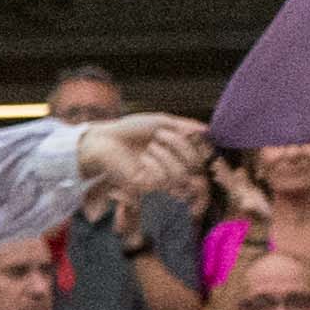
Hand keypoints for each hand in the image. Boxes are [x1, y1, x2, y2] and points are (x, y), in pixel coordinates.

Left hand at [76, 115, 212, 219]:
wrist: (103, 138)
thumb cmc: (130, 130)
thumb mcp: (160, 123)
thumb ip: (183, 126)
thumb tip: (205, 130)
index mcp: (176, 153)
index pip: (202, 156)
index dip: (201, 145)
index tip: (187, 131)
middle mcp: (170, 168)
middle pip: (196, 165)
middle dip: (181, 145)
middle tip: (160, 134)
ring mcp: (159, 179)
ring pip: (182, 174)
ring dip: (169, 154)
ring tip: (151, 145)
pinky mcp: (146, 187)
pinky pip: (164, 178)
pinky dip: (156, 163)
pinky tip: (143, 157)